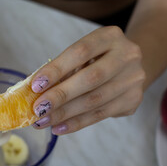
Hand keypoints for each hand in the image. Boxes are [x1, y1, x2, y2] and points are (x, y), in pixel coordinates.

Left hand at [31, 26, 145, 134]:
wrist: (129, 68)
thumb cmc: (96, 60)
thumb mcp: (82, 56)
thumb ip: (62, 69)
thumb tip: (33, 91)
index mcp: (110, 36)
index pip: (80, 52)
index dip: (56, 69)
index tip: (35, 85)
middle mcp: (127, 55)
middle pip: (90, 79)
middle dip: (60, 96)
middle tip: (37, 109)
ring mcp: (133, 79)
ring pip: (94, 101)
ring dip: (64, 114)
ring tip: (43, 121)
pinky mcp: (133, 100)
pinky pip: (100, 115)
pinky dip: (76, 123)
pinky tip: (58, 128)